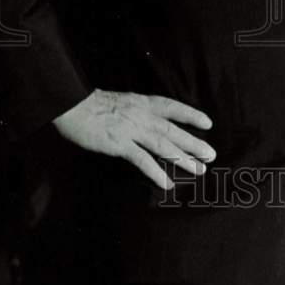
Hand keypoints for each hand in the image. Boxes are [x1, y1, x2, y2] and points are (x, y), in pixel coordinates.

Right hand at [53, 89, 215, 189]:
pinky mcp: (120, 145)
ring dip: (183, 159)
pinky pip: (142, 160)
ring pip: (163, 146)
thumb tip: (149, 120)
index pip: (172, 107)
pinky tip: (167, 184)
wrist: (72, 106)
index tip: (208, 123)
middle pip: (173, 130)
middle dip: (194, 143)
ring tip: (198, 170)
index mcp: (142, 103)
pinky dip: (156, 172)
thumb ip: (137, 110)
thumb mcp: (122, 101)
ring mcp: (132, 130)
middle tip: (211, 155)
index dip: (191, 114)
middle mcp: (142, 115)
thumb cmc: (93, 105)